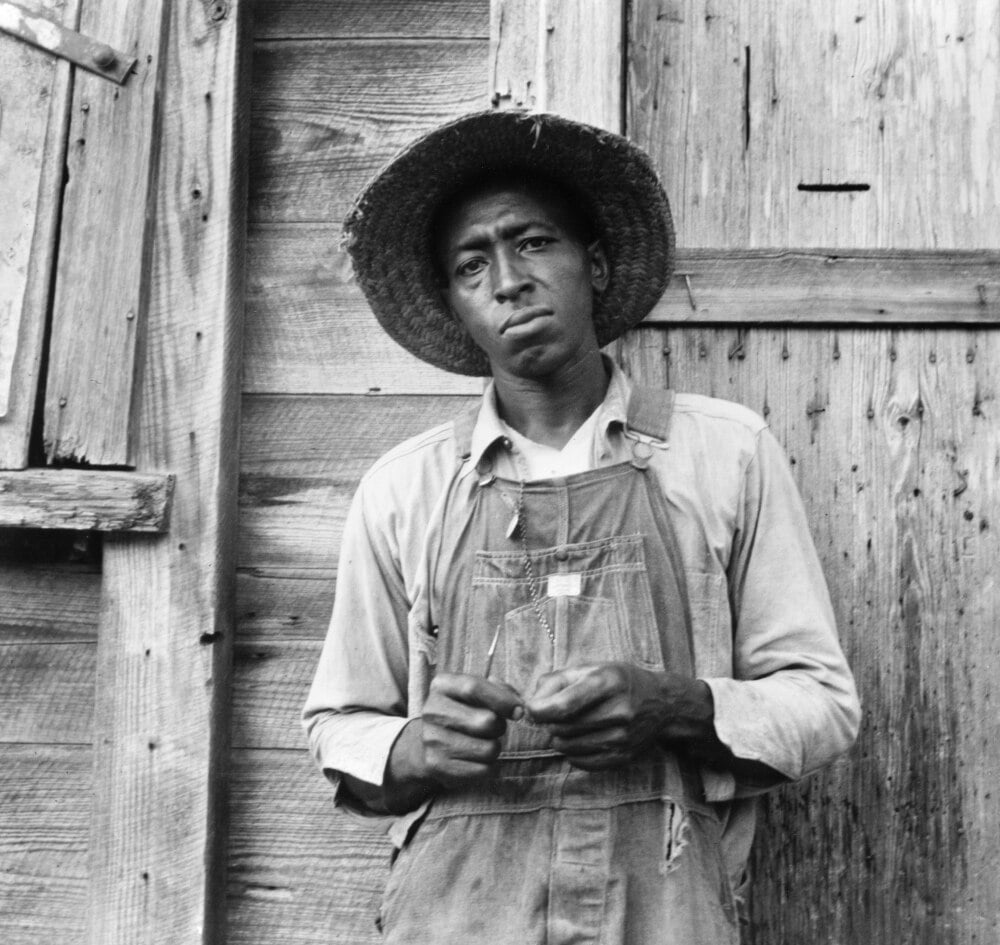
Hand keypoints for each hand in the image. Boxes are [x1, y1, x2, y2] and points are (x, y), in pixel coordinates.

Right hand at [405, 673, 523, 788]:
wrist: (430, 740)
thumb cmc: (464, 710)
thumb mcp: (477, 691)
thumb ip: (500, 690)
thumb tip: (518, 708)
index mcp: (442, 685)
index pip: (473, 688)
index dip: (502, 699)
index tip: (518, 711)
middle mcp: (432, 710)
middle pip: (486, 721)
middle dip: (500, 726)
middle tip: (495, 728)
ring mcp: (431, 739)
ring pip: (488, 749)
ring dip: (494, 748)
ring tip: (483, 743)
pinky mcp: (436, 766)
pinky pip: (483, 770)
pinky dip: (489, 767)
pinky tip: (477, 759)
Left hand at [524, 663, 712, 770]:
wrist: (662, 704)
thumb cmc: (619, 681)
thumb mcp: (592, 668)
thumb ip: (557, 680)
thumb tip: (529, 703)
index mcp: (608, 682)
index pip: (564, 704)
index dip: (539, 710)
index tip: (532, 709)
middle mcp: (618, 711)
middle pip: (562, 727)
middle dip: (548, 722)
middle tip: (553, 715)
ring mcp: (622, 737)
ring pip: (567, 746)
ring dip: (559, 737)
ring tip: (569, 725)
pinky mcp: (623, 757)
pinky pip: (580, 762)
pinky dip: (572, 752)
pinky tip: (581, 738)